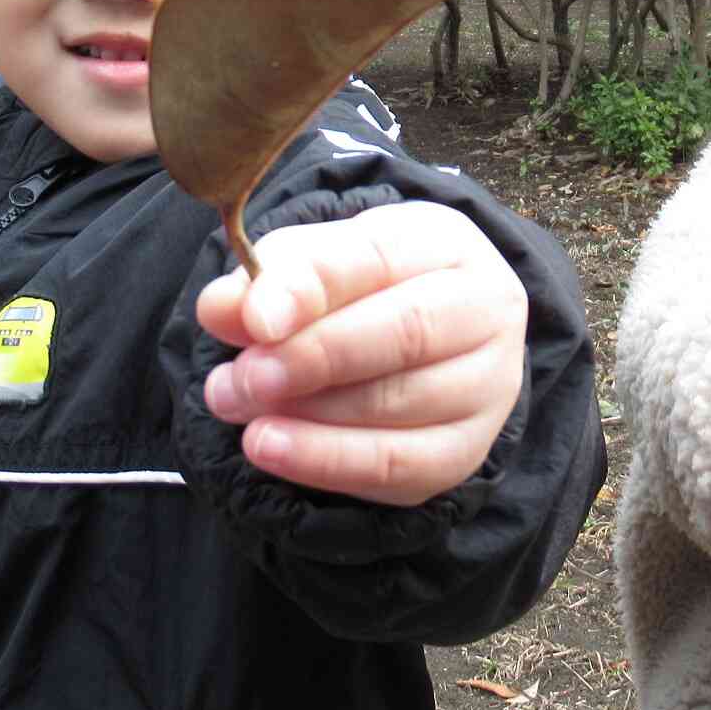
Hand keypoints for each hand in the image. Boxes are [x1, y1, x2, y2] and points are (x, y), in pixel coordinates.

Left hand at [195, 201, 527, 506]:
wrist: (420, 345)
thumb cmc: (358, 292)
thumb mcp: (313, 264)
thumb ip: (269, 280)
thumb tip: (223, 307)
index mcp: (446, 243)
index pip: (378, 257)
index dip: (312, 288)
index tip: (254, 319)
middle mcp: (486, 308)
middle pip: (405, 331)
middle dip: (311, 357)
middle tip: (239, 377)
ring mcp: (488, 385)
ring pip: (399, 403)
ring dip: (307, 412)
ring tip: (236, 406)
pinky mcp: (466, 450)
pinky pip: (399, 466)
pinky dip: (327, 461)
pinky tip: (270, 449)